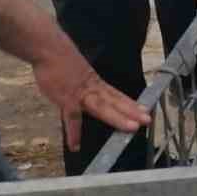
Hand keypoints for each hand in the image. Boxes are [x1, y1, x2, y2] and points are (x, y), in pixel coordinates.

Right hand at [34, 47, 150, 152]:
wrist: (48, 49)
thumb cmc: (59, 59)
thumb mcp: (76, 71)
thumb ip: (81, 83)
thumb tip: (83, 91)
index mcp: (94, 82)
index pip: (116, 94)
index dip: (130, 103)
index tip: (145, 109)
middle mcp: (92, 88)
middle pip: (115, 101)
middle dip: (132, 111)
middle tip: (148, 119)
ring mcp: (80, 94)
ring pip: (102, 108)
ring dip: (118, 118)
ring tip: (132, 128)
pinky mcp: (66, 98)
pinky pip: (71, 118)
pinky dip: (73, 133)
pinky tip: (75, 146)